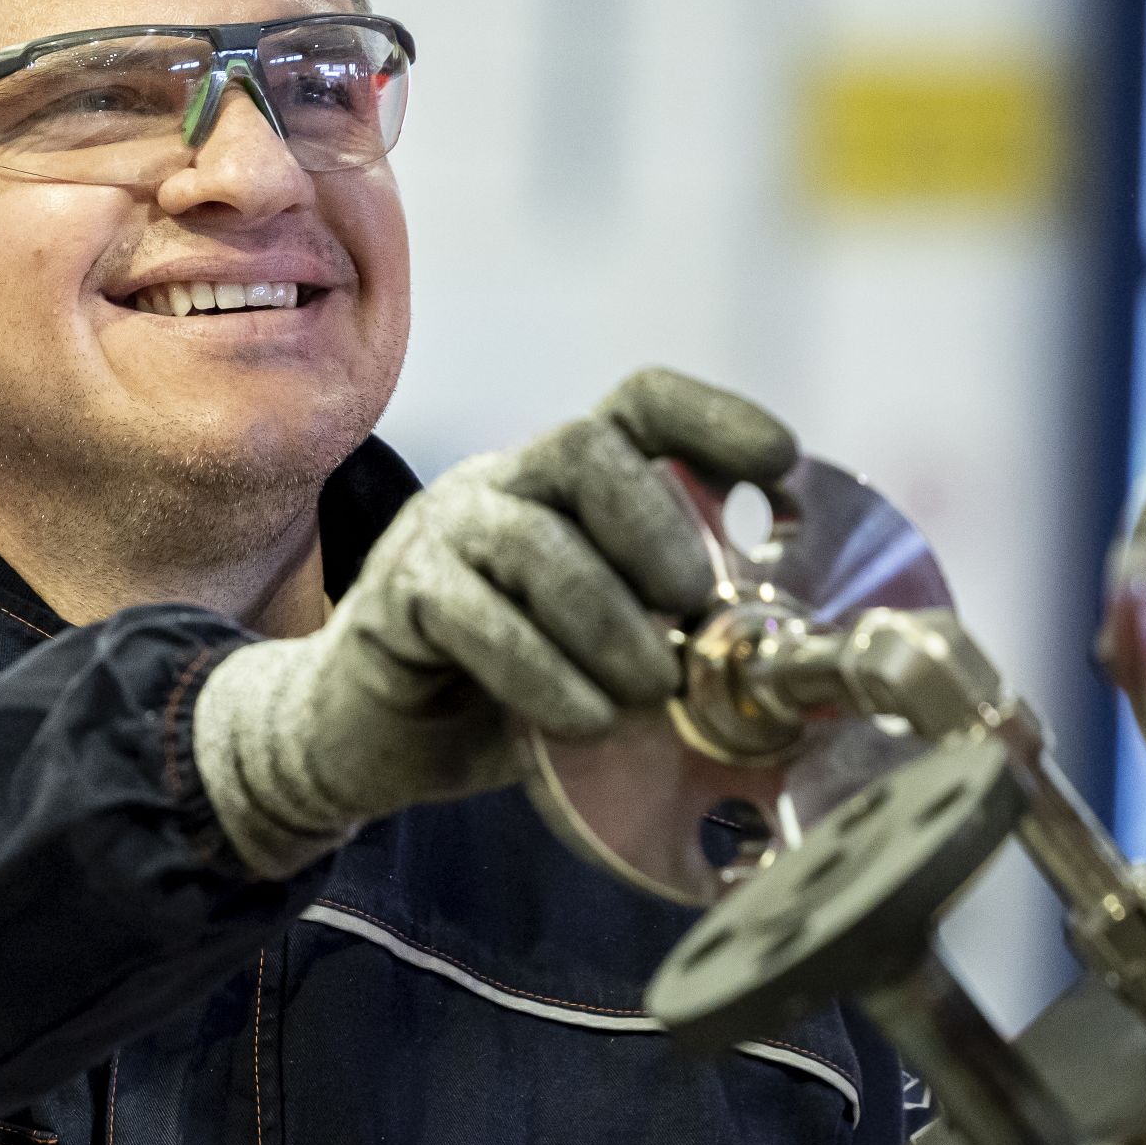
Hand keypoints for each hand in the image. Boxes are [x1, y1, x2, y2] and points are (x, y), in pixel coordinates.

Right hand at [193, 368, 800, 877]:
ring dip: (607, 622)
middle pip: (583, 449)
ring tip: (648, 688)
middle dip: (655, 528)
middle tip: (692, 608)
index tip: (780, 464)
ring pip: (532, 541)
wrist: (364, 739)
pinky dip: (541, 673)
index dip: (713, 419)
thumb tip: (764, 657)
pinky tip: (583, 720)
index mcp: (564, 484)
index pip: (638, 405)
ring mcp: (441, 534)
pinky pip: (472, 616)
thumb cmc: (500, 694)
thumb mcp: (600, 657)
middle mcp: (502, 485)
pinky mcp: (395, 599)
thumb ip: (664, 637)